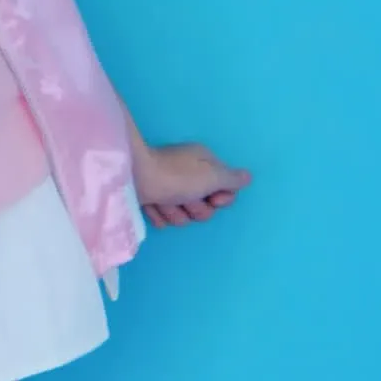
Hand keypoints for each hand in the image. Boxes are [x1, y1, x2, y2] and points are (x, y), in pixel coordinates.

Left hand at [131, 136, 251, 228]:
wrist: (132, 177)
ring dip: (175, 212)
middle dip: (195, 208)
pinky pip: (162, 217)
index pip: (225, 190)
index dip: (222, 199)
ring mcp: (168, 187)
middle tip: (185, 199)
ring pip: (183, 215)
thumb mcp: (212, 175)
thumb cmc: (177, 175)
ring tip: (164, 202)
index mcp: (204, 164)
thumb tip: (247, 177)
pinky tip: (152, 205)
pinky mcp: (150, 198)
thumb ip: (231, 179)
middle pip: (204, 206)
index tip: (213, 198)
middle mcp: (188, 173)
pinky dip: (158, 214)